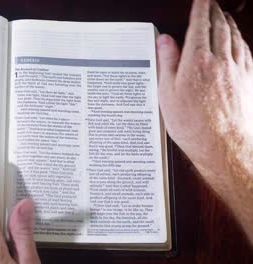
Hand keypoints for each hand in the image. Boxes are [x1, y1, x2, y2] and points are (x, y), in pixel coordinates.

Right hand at [157, 0, 252, 193]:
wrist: (222, 146)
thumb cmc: (192, 124)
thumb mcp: (167, 93)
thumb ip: (168, 62)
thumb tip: (166, 40)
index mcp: (197, 61)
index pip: (200, 26)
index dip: (200, 9)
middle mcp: (220, 61)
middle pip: (220, 28)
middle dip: (215, 11)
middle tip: (211, 3)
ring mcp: (237, 70)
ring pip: (235, 38)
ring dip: (229, 23)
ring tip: (224, 16)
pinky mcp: (248, 81)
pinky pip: (246, 52)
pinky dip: (241, 40)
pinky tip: (239, 41)